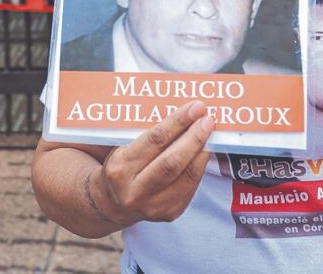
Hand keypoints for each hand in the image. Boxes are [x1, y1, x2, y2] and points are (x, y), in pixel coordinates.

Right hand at [90, 101, 214, 226]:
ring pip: (187, 177)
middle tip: (208, 120)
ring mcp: (152, 207)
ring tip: (210, 134)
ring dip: (202, 152)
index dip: (178, 122)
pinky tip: (204, 152)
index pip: (154, 141)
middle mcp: (134, 191)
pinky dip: (200, 167)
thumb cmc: (121, 166)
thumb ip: (147, 133)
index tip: (195, 108)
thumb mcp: (121, 147)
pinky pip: (190, 187)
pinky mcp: (168, 214)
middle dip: (194, 138)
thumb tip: (182, 112)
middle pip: (172, 162)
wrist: (112, 203)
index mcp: (120, 168)